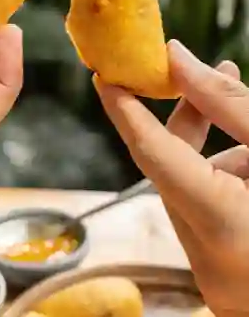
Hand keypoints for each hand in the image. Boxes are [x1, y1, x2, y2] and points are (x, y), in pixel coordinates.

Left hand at [94, 40, 248, 315]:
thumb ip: (229, 103)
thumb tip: (178, 60)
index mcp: (225, 227)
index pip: (152, 153)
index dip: (124, 110)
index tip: (104, 78)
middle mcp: (207, 259)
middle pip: (170, 168)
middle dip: (186, 122)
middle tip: (201, 78)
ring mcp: (212, 272)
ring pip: (188, 188)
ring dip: (215, 154)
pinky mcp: (218, 271)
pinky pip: (204, 210)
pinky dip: (223, 180)